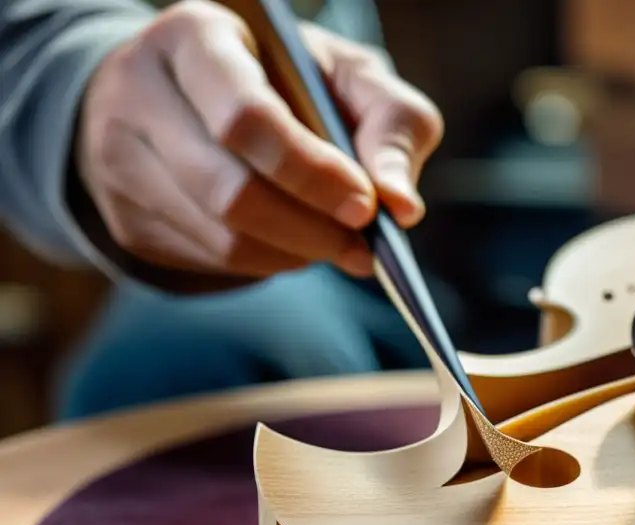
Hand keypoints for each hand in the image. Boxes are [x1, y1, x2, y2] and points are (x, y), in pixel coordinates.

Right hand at [75, 0, 442, 278]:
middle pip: (230, 192)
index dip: (312, 174)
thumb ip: (392, 124)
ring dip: (297, 255)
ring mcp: (120, 160)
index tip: (366, 206)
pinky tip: (294, 244)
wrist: (189, 91)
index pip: (247, 120)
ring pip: (222, 238)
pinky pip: (210, 262)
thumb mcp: (347, 74)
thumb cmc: (285, 79)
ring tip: (337, 244)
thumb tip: (402, 206)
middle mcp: (140, 95)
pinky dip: (268, 263)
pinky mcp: (126, 216)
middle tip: (362, 246)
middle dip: (312, 231)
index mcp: (195, 38)